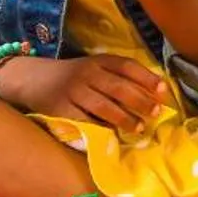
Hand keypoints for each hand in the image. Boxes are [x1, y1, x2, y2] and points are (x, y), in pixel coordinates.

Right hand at [5, 52, 167, 130]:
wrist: (33, 79)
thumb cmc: (75, 77)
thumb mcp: (95, 68)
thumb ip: (119, 77)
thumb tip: (154, 94)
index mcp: (99, 61)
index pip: (127, 66)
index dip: (147, 78)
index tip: (164, 90)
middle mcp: (87, 73)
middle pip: (118, 87)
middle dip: (140, 101)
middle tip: (155, 113)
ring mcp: (73, 91)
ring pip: (104, 105)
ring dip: (124, 118)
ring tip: (139, 128)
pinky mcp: (61, 109)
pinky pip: (84, 120)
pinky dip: (99, 128)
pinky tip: (112, 135)